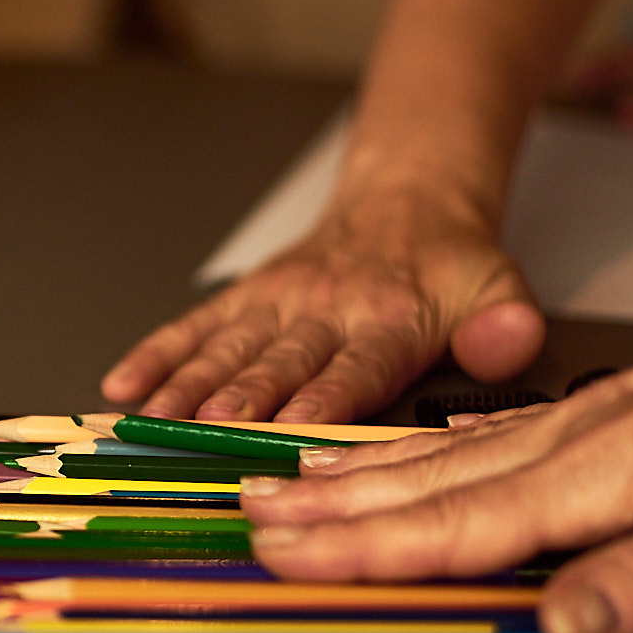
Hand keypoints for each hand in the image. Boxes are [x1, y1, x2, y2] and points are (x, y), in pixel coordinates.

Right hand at [101, 188, 545, 422]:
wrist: (404, 202)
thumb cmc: (445, 266)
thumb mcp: (499, 285)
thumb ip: (506, 323)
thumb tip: (508, 343)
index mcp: (388, 318)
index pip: (355, 366)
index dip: (321, 399)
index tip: (289, 428)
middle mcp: (325, 310)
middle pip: (277, 362)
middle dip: (238, 399)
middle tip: (206, 431)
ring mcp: (277, 304)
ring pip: (226, 349)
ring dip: (186, 385)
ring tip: (153, 418)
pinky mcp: (244, 300)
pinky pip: (194, 327)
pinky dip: (156, 354)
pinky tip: (124, 384)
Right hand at [238, 247, 632, 632]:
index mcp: (590, 475)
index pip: (450, 525)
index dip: (358, 549)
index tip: (280, 557)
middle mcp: (568, 441)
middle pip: (423, 482)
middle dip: (327, 506)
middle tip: (247, 515)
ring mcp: (584, 420)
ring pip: (444, 450)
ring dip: (359, 473)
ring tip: (291, 478)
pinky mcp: (611, 409)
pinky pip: (485, 430)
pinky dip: (428, 444)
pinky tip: (417, 448)